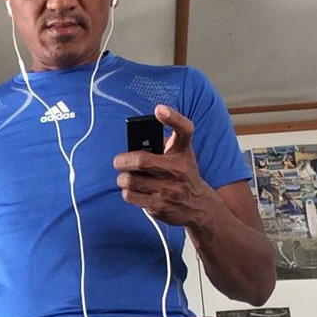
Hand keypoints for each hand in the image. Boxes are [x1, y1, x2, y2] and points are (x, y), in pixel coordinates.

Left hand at [113, 104, 216, 226]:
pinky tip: (134, 190)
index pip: (184, 130)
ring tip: (125, 178)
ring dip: (123, 179)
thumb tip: (132, 146)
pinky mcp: (161, 207)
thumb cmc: (184, 174)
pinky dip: (127, 192)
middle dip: (122, 161)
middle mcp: (179, 169)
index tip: (159, 109)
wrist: (198, 206)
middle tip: (118, 162)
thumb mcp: (181, 154)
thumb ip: (161, 145)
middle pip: (141, 161)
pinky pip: (131, 196)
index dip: (172, 117)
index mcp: (183, 152)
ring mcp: (170, 190)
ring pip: (131, 180)